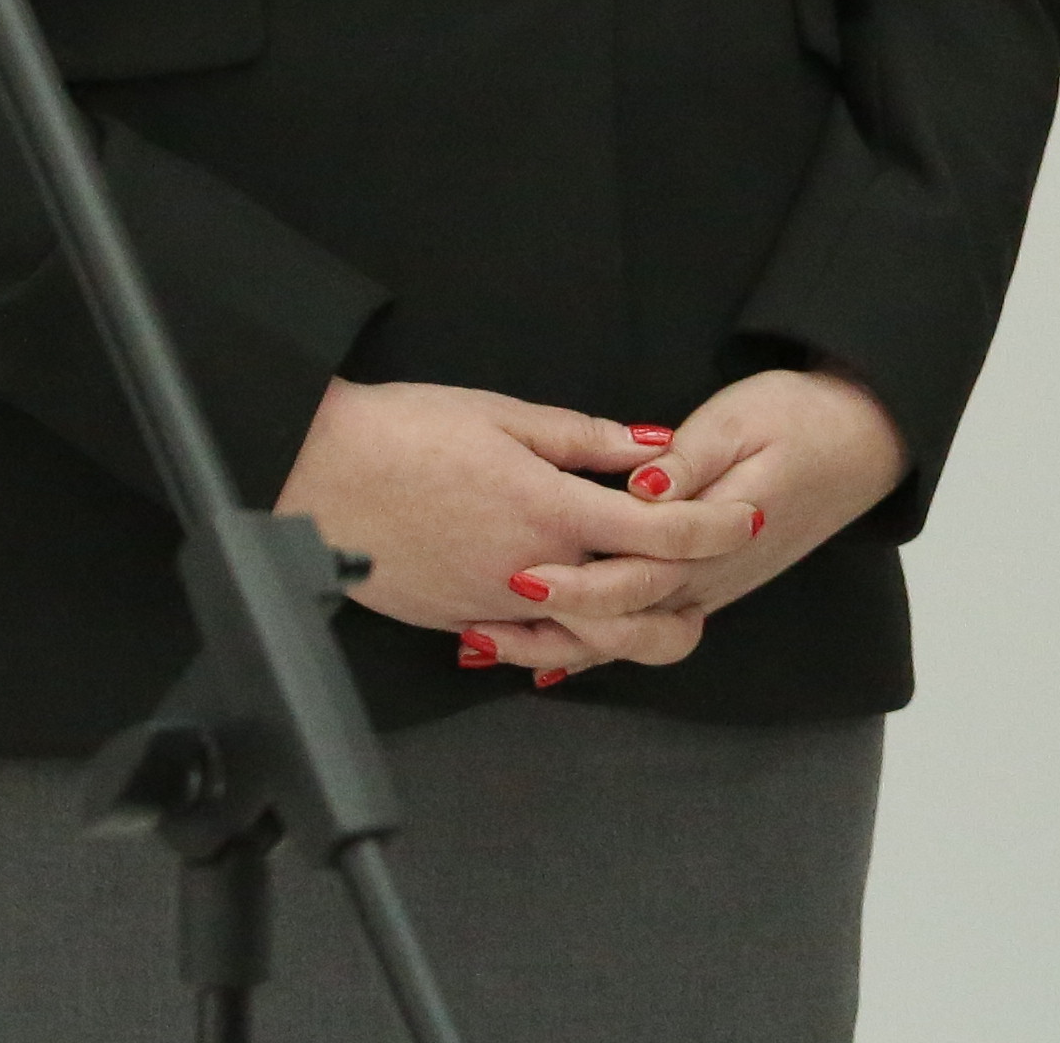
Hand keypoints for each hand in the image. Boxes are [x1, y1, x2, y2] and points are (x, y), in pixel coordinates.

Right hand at [272, 379, 756, 676]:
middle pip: (635, 611)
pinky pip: (529, 644)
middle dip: (688, 602)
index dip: (714, 525)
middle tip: (717, 579)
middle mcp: (530, 571)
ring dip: (632, 630)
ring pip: (586, 642)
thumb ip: (586, 438)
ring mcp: (493, 606)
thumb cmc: (403, 432)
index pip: (660, 530)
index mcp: (551, 510)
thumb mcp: (505, 415)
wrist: (313, 477)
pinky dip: (565, 637)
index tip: (746, 516)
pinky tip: (580, 618)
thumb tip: (651, 447)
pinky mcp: (459, 622)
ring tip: (661, 606)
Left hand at [481, 369, 909, 673]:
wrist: (862, 442)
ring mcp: (710, 591)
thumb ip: (690, 460)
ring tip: (488, 645)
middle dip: (549, 631)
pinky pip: (641, 633)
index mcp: (718, 536)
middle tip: (480, 628)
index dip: (578, 584)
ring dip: (558, 648)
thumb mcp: (743, 420)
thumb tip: (641, 487)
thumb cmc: (800, 419)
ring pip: (628, 640)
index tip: (520, 576)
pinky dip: (588, 648)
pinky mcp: (705, 590)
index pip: (638, 576)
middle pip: (623, 623)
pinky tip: (540, 656)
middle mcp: (711, 578)